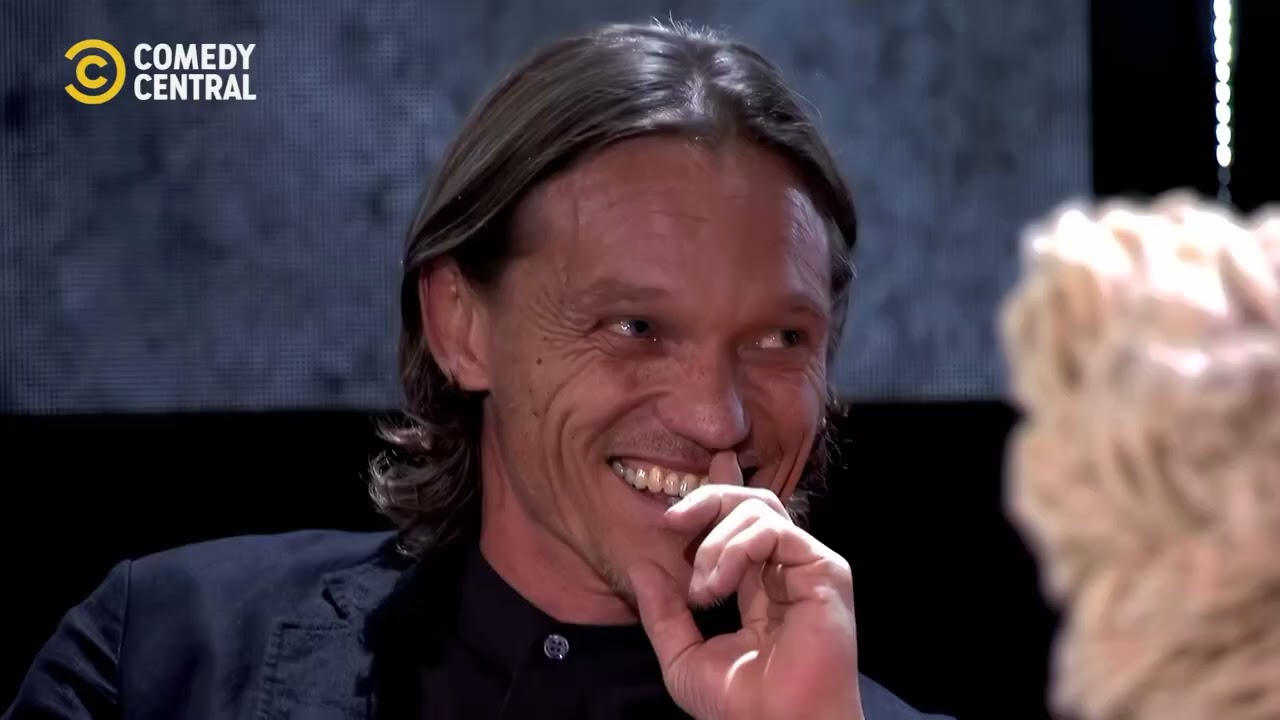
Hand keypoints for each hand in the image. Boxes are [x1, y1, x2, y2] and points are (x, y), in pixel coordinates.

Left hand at [628, 452, 862, 719]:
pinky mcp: (824, 569)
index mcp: (758, 584)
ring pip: (759, 509)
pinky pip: (774, 529)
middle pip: (750, 502)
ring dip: (716, 543)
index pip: (738, 522)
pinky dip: (737, 548)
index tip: (668, 519)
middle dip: (707, 500)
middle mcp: (786, 569)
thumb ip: (662, 612)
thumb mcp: (682, 655)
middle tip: (672, 521)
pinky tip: (719, 585)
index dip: (708, 503)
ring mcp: (808, 566)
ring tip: (703, 590)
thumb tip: (639, 567)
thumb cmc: (739, 704)